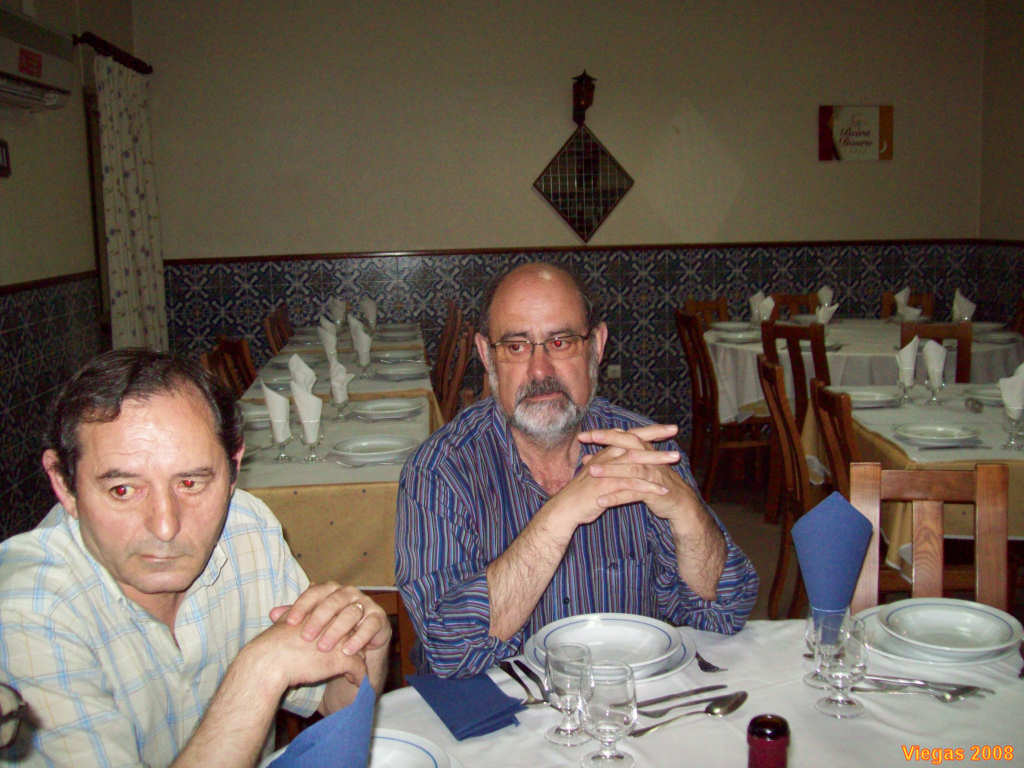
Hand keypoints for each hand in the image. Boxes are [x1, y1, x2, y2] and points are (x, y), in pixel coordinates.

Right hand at [245, 616, 369, 691]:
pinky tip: (356, 682)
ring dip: (358, 660)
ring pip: (361, 650)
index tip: (339, 642)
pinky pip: (360, 669)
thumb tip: (284, 612)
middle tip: (351, 655)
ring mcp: (343, 641)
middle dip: (355, 643)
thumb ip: (292, 611)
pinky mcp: (343, 660)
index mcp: (326, 611)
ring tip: (352, 671)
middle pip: (356, 632)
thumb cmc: (273, 642)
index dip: (343, 630)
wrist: (270, 660)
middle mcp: (338, 623)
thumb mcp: (285, 619)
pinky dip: (360, 677)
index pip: (344, 617)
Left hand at [269, 582, 390, 656]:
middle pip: (333, 601)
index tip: (288, 623)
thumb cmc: (331, 629)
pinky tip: (347, 651)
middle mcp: (349, 593)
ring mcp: (366, 603)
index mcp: (331, 590)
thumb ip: (296, 616)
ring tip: (324, 647)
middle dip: (319, 619)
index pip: (314, 592)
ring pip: (352, 612)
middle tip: (306, 637)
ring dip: (337, 630)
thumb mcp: (313, 623)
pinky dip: (358, 638)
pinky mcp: (379, 618)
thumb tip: (271, 613)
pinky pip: (370, 625)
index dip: (301, 606)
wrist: (360, 642)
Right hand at [538, 425, 679, 533]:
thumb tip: (620, 454)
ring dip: (657, 458)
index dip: (648, 430)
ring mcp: (606, 470)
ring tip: (676, 457)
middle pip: (634, 442)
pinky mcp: (606, 486)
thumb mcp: (597, 472)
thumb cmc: (583, 492)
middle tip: (674, 429)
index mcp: (606, 452)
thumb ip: (608, 462)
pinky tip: (663, 489)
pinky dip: (648, 486)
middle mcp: (606, 457)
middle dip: (655, 435)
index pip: (629, 436)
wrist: (565, 508)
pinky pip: (631, 484)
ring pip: (635, 460)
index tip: (666, 426)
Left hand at [579, 424, 725, 599]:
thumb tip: (586, 459)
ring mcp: (653, 474)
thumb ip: (611, 463)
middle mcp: (650, 458)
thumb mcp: (633, 469)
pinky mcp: (654, 491)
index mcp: (645, 450)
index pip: (624, 436)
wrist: (679, 503)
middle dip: (607, 440)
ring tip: (590, 471)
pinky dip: (616, 497)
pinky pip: (633, 493)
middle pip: (628, 444)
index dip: (604, 434)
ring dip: (609, 469)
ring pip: (630, 468)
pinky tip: (601, 501)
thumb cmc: (653, 483)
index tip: (583, 434)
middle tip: (586, 438)